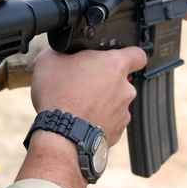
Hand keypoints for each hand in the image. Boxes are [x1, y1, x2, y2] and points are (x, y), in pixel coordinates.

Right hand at [30, 46, 146, 145]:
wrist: (61, 136)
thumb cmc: (59, 97)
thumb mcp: (49, 60)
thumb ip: (63, 51)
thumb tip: (63, 52)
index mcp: (114, 65)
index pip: (137, 55)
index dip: (129, 55)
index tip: (117, 59)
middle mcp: (125, 89)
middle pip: (120, 80)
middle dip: (104, 81)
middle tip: (82, 84)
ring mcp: (123, 112)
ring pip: (114, 102)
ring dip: (101, 103)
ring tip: (78, 106)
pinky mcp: (117, 132)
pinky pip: (109, 122)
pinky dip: (98, 121)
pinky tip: (81, 121)